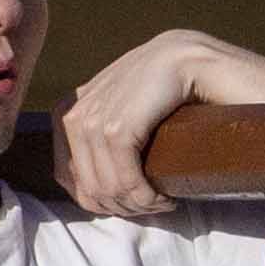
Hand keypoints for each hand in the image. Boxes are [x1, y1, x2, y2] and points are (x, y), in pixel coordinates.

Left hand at [47, 30, 225, 222]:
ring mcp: (95, 117)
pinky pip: (124, 177)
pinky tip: (165, 197)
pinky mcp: (119, 124)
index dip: (102, 202)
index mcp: (71, 109)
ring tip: (163, 202)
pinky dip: (146, 196)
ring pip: (105, 187)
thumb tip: (97, 185)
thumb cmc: (169, 89)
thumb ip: (106, 131)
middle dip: (122, 208)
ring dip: (138, 205)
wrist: (197, 58)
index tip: (136, 205)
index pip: (68, 176)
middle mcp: (76, 111)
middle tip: (155, 208)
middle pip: (86, 186)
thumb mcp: (127, 109)